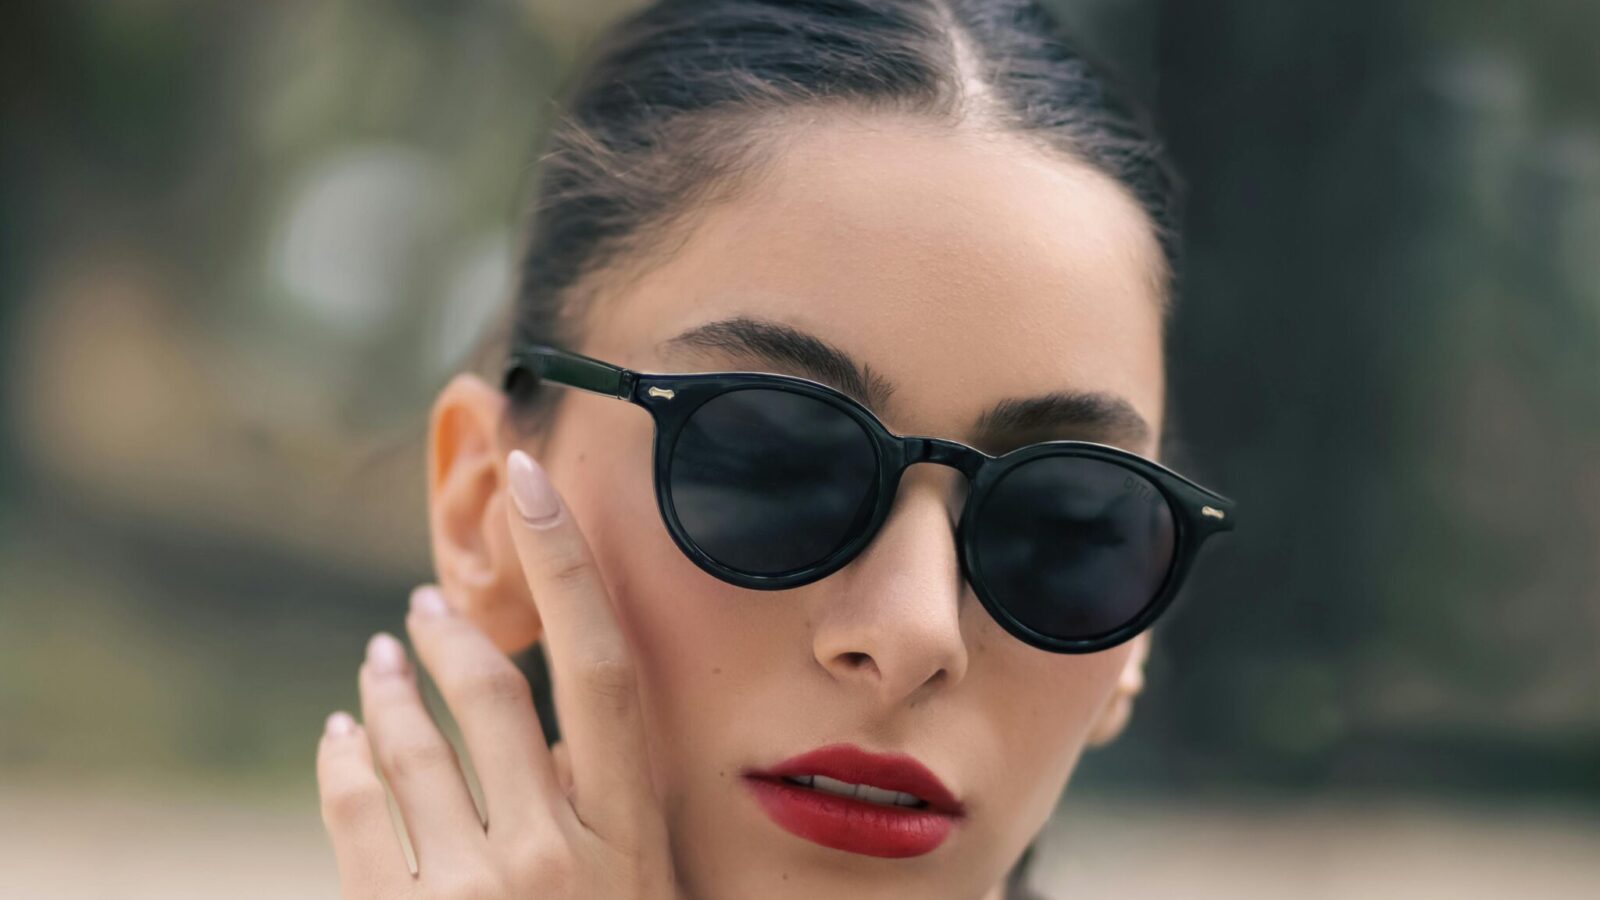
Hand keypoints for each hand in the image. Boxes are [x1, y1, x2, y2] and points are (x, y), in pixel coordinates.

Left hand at [316, 449, 678, 898]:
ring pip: (412, 749)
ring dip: (389, 691)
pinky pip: (355, 809)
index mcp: (625, 837)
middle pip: (493, 696)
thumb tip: (561, 740)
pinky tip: (339, 736)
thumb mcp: (636, 892)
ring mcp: (471, 893)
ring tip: (378, 662)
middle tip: (425, 607)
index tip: (532, 486)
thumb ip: (605, 816)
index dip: (566, 566)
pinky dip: (342, 759)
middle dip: (451, 636)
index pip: (602, 671)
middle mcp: (549, 856)